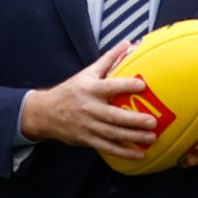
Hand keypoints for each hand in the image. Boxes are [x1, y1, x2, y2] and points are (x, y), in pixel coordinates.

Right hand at [19, 42, 156, 159]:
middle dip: (133, 120)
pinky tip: (139, 154)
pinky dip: (123, 152)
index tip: (142, 85)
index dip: (125, 85)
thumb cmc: (71, 90)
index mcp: (90, 89)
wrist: (45, 112)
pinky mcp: (86, 139)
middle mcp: (89, 108)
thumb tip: (129, 43)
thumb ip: (109, 59)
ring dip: (132, 137)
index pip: (109, 86)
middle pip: (113, 115)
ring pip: (112, 133)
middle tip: (153, 121)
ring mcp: (87, 125)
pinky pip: (107, 147)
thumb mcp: (87, 73)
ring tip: (151, 137)